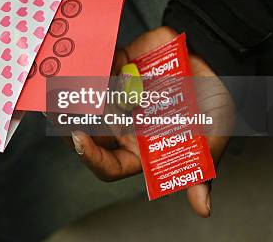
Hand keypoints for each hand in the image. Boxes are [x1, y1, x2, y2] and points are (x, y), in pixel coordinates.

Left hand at [73, 27, 232, 216]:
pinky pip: (95, 69)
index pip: (108, 164)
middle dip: (66, 123)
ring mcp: (117, 98)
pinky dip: (84, 67)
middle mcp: (123, 125)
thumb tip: (203, 210)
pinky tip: (73, 64)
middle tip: (52, 110)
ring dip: (67, 96)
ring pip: (83, 101)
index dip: (91, 157)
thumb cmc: (215, 106)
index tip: (79, 139)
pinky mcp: (117, 68)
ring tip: (55, 88)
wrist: (220, 62)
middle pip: (86, 132)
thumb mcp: (210, 142)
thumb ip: (199, 173)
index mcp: (139, 149)